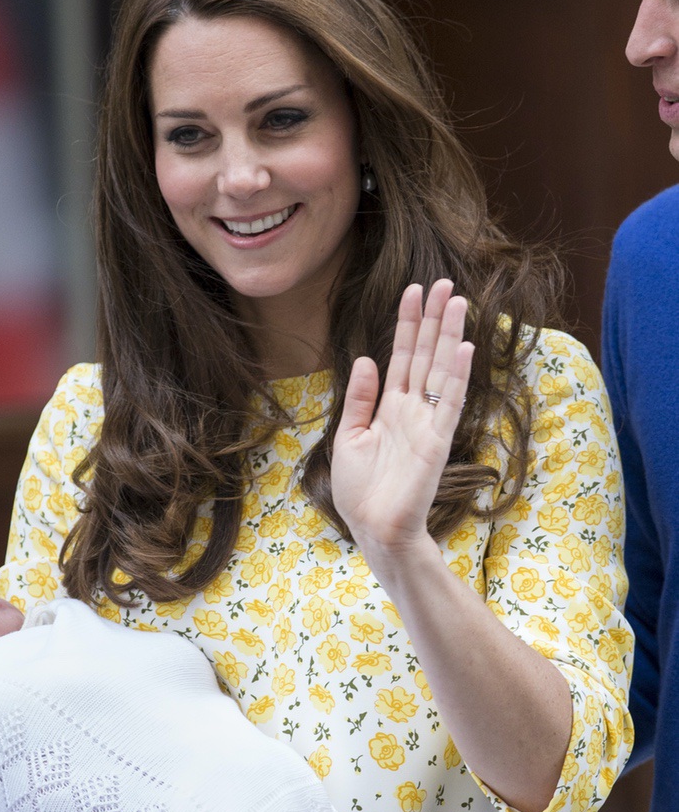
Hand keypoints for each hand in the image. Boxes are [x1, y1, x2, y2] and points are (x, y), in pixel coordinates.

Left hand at [331, 279, 473, 566]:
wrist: (372, 529)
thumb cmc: (360, 491)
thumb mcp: (349, 437)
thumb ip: (360, 399)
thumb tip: (367, 358)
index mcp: (390, 408)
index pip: (402, 356)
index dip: (408, 323)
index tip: (413, 290)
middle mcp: (412, 410)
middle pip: (425, 355)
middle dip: (433, 319)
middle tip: (443, 282)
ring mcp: (427, 423)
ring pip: (441, 370)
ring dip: (449, 336)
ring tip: (457, 301)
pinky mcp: (437, 442)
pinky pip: (450, 403)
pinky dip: (458, 376)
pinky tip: (464, 348)